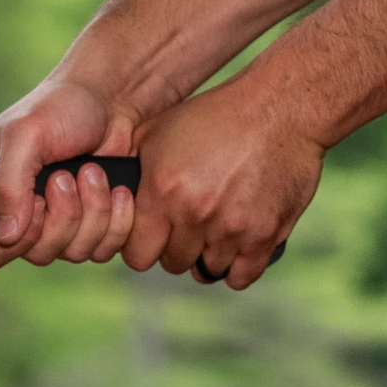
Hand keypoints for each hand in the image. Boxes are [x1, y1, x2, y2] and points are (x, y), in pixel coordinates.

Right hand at [0, 72, 144, 270]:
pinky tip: (118, 188)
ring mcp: (64, 224)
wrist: (116, 99)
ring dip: (92, 211)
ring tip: (93, 171)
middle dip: (63, 215)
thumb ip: (7, 185)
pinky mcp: (98, 227)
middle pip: (39, 254)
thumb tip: (6, 235)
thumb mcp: (25, 135)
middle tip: (67, 175)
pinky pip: (106, 249)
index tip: (36, 201)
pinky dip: (117, 220)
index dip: (15, 239)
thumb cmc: (63, 107)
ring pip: (75, 253)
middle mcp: (27, 215)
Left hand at [124, 74, 322, 288]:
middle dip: (175, 248)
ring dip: (207, 255)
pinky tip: (235, 245)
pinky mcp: (265, 235)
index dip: (143, 245)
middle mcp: (194, 215)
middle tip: (186, 226)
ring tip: (213, 228)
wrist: (278, 109)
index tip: (153, 233)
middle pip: (173, 263)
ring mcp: (230, 229)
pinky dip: (236, 266)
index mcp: (162, 190)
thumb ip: (132, 170)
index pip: (137, 254)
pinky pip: (240, 276)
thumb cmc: (214, 116)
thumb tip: (108, 197)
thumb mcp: (158, 132)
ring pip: (207, 270)